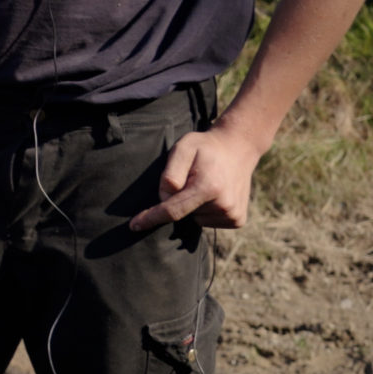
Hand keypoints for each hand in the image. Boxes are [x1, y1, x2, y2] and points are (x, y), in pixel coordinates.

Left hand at [131, 124, 262, 231]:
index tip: (134, 226)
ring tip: (206, 183)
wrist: (238, 148)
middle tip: (192, 177)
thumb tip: (164, 197)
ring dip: (193, 205)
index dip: (152, 218)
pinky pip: (208, 221)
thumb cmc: (205, 147)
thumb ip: (170, 173)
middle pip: (183, 214)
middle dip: (178, 199)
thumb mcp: (183, 148)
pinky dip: (205, 210)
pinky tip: (214, 193)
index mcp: (208, 188)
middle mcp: (224, 205)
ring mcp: (233, 215)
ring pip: (195, 219)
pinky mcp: (238, 220)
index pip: (173, 210)